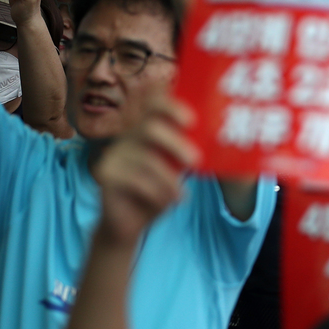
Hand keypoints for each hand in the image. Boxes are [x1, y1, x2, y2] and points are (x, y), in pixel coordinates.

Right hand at [94, 94, 197, 242]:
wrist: (131, 223)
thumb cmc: (159, 191)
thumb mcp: (177, 170)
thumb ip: (189, 151)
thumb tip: (222, 141)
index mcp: (146, 131)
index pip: (153, 105)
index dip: (171, 106)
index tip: (192, 121)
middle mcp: (128, 138)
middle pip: (149, 128)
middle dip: (176, 143)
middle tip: (195, 161)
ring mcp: (114, 155)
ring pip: (145, 158)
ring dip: (168, 178)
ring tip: (181, 194)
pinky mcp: (106, 174)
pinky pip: (134, 179)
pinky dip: (157, 191)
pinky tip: (171, 201)